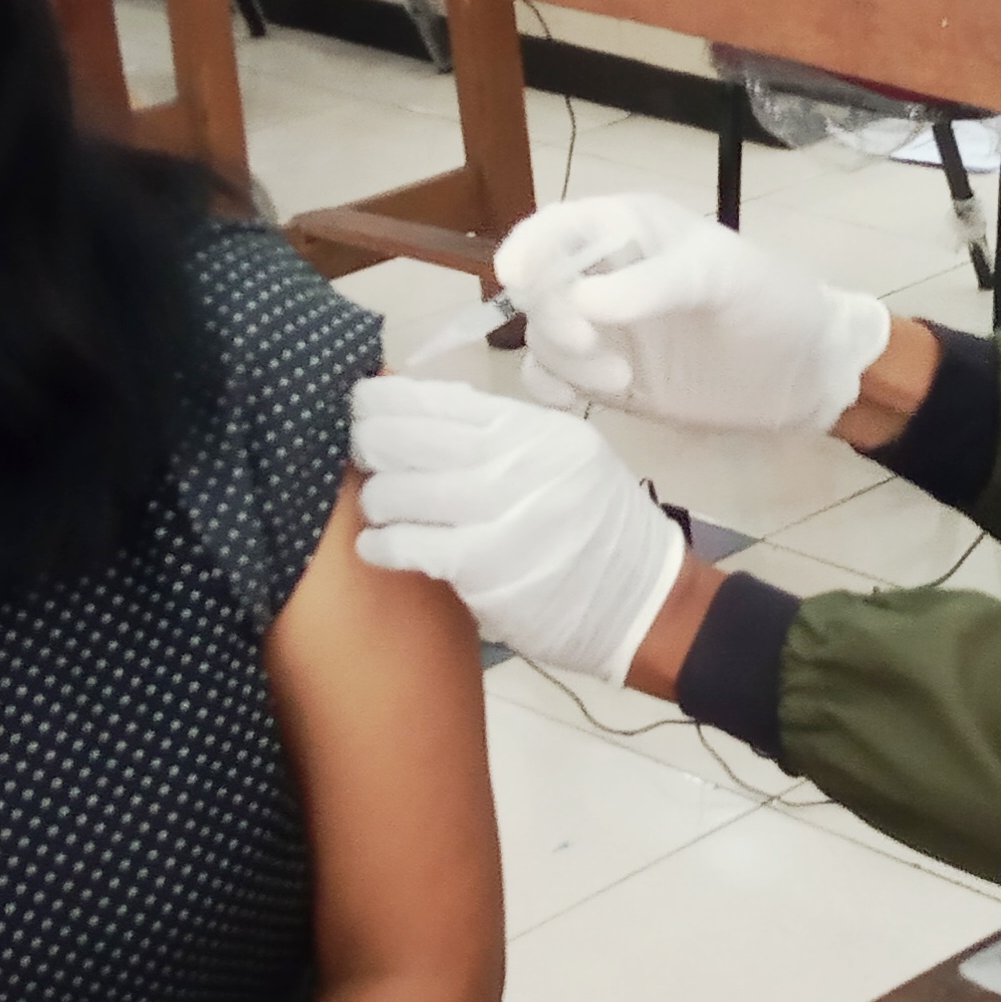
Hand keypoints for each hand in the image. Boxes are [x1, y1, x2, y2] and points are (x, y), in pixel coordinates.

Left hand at [349, 379, 691, 683]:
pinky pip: (408, 544)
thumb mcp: (564, 455)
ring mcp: (500, 513)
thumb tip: (420, 405)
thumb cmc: (597, 526)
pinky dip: (382, 544)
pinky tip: (377, 546)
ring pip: (397, 490)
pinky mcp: (485, 567)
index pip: (437, 399)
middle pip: (405, 437)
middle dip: (367, 444)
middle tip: (358, 456)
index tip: (358, 406)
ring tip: (379, 508)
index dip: (383, 400)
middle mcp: (516, 461)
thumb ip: (501, 432)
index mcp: (532, 429)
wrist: (642, 601)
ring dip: (375, 499)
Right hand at [496, 195, 891, 434]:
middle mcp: (604, 274)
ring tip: (621, 378)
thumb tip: (583, 301)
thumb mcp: (724, 278)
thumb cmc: (773, 303)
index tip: (516, 278)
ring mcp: (602, 328)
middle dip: (553, 315)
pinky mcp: (605, 376)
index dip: (529, 247)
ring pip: (541, 334)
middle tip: (591, 344)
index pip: (560, 227)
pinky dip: (547, 388)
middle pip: (539, 285)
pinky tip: (573, 402)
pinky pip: (550, 377)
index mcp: (629, 229)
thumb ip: (656, 284)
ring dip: (563, 358)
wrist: (804, 373)